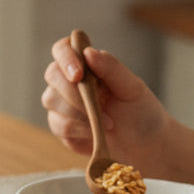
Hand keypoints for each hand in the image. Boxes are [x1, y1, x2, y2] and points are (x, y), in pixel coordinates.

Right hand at [41, 35, 168, 163]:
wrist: (142, 144)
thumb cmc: (139, 111)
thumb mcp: (132, 88)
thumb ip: (112, 68)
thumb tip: (88, 52)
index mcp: (87, 63)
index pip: (63, 49)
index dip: (66, 58)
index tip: (78, 75)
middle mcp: (69, 79)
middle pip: (53, 74)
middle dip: (73, 92)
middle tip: (100, 105)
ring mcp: (61, 102)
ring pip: (51, 100)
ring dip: (79, 113)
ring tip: (108, 123)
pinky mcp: (60, 126)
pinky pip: (57, 125)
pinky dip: (79, 130)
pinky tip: (95, 133)